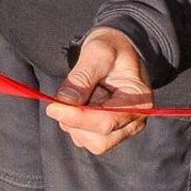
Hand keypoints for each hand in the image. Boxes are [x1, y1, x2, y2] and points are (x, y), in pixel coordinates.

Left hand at [45, 28, 152, 153]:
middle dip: (75, 123)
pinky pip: (88, 139)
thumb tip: (64, 102)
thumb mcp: (97, 52)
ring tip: (76, 96)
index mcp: (138, 102)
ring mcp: (123, 128)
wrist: (118, 48)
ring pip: (92, 143)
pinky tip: (80, 103)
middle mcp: (134, 121)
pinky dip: (76, 125)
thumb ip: (82, 76)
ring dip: (74, 125)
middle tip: (62, 100)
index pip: (105, 123)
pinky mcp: (110, 131)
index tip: (52, 108)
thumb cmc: (112, 47)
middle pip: (99, 141)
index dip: (76, 118)